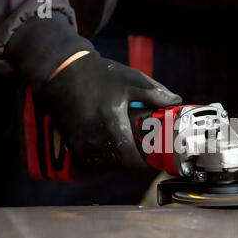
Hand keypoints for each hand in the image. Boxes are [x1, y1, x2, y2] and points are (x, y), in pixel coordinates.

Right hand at [38, 52, 181, 170]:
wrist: (61, 71)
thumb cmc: (98, 75)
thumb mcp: (131, 80)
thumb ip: (156, 93)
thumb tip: (176, 101)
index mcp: (111, 127)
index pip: (131, 163)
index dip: (145, 166)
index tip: (154, 160)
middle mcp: (94, 141)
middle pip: (121, 167)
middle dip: (134, 162)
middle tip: (145, 152)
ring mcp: (80, 146)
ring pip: (105, 167)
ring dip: (118, 162)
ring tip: (128, 147)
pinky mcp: (71, 146)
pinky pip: (92, 162)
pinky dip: (103, 159)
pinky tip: (111, 145)